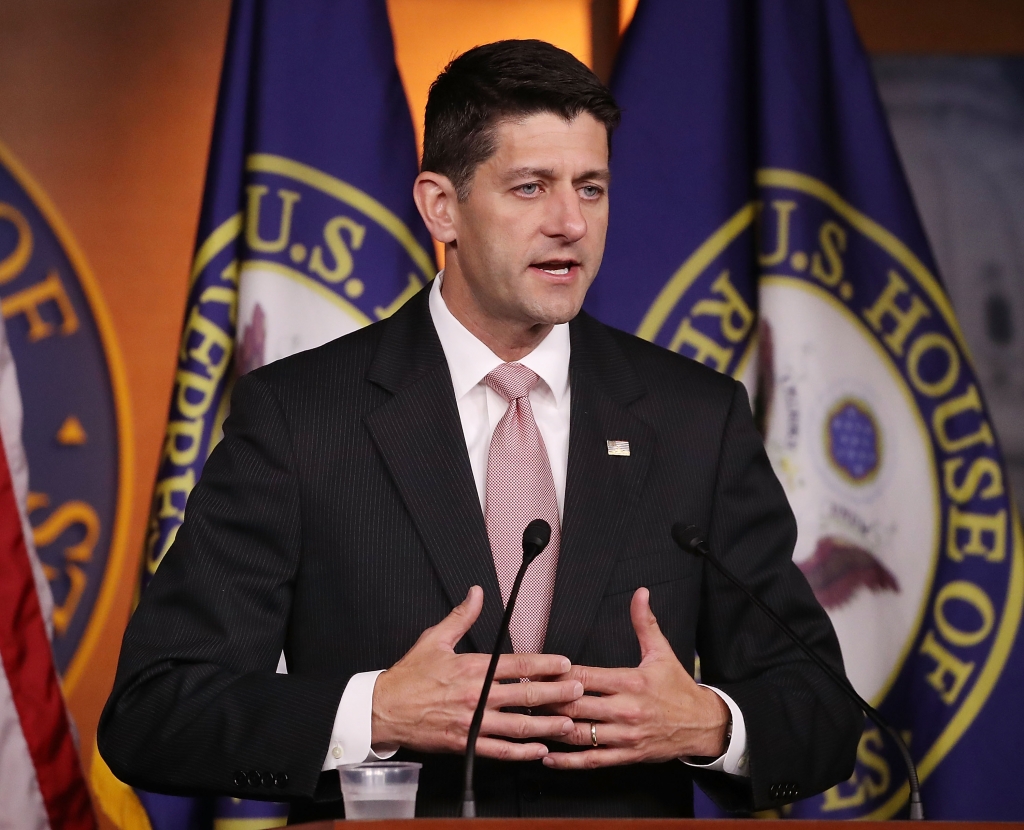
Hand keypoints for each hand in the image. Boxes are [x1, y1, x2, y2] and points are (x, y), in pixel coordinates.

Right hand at [371, 585, 583, 760]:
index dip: (546, 665)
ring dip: (547, 725)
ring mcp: (471, 722)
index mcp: (472, 668)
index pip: (518, 665)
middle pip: (525, 696)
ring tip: (569, 722)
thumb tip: (477, 592)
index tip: (566, 664)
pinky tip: (540, 750)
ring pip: (518, 726)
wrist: (384, 710)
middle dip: (556, 693)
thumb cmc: (409, 676)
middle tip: (579, 691)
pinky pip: (499, 750)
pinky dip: (522, 752)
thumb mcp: (434, 638)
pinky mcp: (465, 744)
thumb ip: (461, 616)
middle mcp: (475, 696)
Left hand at [542, 587, 728, 768]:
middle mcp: (625, 709)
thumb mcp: (662, 652)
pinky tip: (548, 757)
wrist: (703, 724)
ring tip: (528, 723)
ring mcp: (624, 736)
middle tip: (523, 696)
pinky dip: (568, 761)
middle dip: (547, 700)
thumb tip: (640, 593)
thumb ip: (645, 623)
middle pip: (575, 704)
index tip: (534, 671)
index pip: (584, 676)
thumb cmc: (678, 687)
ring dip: (552, 728)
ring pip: (579, 734)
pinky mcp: (627, 756)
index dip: (556, 674)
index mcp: (630, 682)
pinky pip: (592, 761)